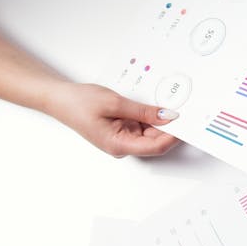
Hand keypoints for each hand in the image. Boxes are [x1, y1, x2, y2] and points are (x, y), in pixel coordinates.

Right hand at [46, 82, 181, 157]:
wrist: (59, 99)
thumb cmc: (79, 103)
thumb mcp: (116, 103)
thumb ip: (144, 112)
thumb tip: (168, 116)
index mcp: (119, 145)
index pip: (156, 146)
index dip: (174, 135)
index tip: (187, 122)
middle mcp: (122, 146)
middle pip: (156, 140)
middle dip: (169, 126)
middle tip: (182, 107)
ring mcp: (122, 139)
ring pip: (151, 133)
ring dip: (160, 120)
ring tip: (165, 102)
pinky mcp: (122, 130)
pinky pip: (143, 126)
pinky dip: (150, 116)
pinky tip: (153, 105)